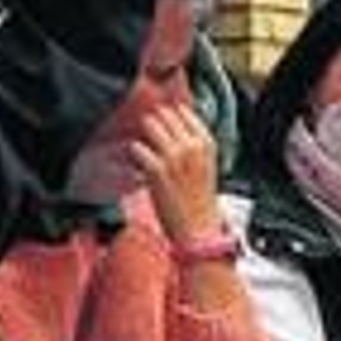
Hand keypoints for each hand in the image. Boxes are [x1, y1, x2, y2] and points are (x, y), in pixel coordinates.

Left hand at [131, 104, 220, 246]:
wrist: (199, 229)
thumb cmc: (200, 199)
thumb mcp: (205, 163)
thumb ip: (192, 141)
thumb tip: (171, 121)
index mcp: (206, 142)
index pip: (182, 111)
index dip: (168, 114)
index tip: (160, 122)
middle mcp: (191, 145)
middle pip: (163, 114)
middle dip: (153, 122)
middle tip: (147, 135)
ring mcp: (173, 155)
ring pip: (149, 124)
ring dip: (143, 135)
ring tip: (143, 147)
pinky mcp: (156, 169)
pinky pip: (137, 147)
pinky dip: (135, 153)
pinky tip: (138, 163)